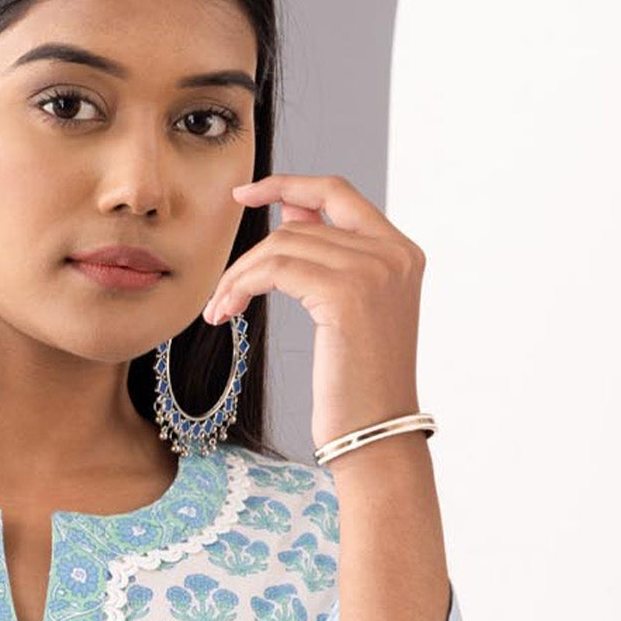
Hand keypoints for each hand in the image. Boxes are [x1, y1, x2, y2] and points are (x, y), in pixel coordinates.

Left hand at [204, 172, 425, 449]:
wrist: (375, 435)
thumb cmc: (358, 386)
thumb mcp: (349, 311)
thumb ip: (329, 255)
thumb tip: (290, 208)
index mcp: (401, 252)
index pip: (338, 193)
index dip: (289, 184)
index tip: (244, 193)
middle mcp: (393, 253)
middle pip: (301, 225)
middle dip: (251, 255)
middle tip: (221, 292)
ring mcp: (373, 270)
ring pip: (281, 245)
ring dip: (239, 276)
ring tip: (219, 309)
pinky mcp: (345, 293)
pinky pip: (274, 268)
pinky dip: (240, 285)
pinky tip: (224, 312)